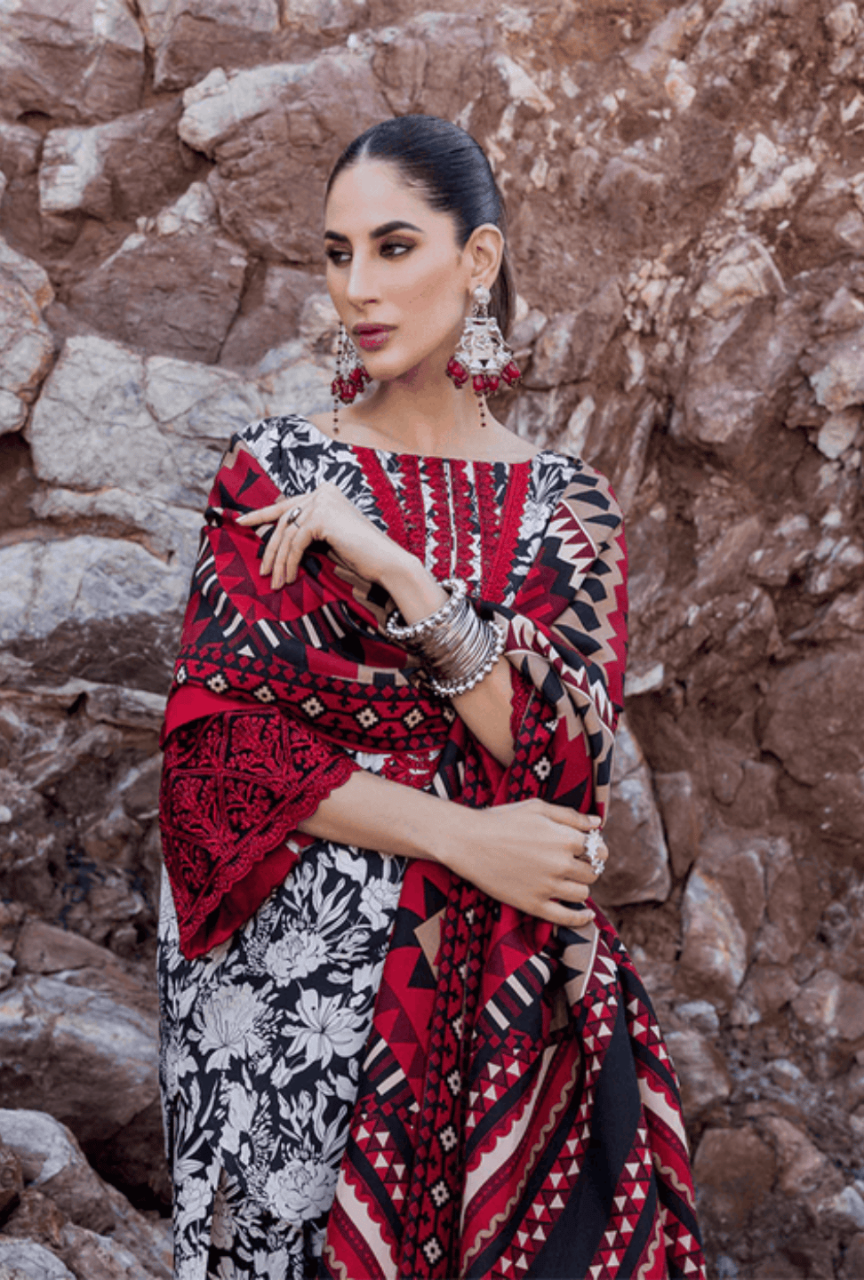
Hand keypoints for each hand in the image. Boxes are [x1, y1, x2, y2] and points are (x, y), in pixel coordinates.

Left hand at [237, 483, 414, 590]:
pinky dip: (290, 561)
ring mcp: (322, 502)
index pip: (287, 504)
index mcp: (324, 492)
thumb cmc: (359, 555)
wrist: (385, 562)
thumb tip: (273, 536)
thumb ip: (305, 530)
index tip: (241, 523)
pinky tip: (289, 577)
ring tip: (275, 582)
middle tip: (263, 570)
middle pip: (284, 520)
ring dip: (279, 561)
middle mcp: (322, 492)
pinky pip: (296, 543)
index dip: (261, 515)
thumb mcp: (327, 538)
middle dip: (270, 548)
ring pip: (287, 534)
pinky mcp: (322, 517)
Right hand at [439, 799, 607, 928]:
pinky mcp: (534, 904)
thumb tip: (598, 824)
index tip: (585, 849)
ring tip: (568, 880)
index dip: (594, 848)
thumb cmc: (501, 819)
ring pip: (583, 893)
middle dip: (588, 867)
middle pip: (592, 872)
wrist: (467, 841)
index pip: (598, 849)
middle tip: (575, 864)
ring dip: (580, 887)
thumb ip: (571, 815)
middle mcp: (562, 864)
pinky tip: (586, 915)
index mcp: (565, 838)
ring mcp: (548, 887)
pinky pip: (566, 918)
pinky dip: (580, 918)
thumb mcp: (537, 807)